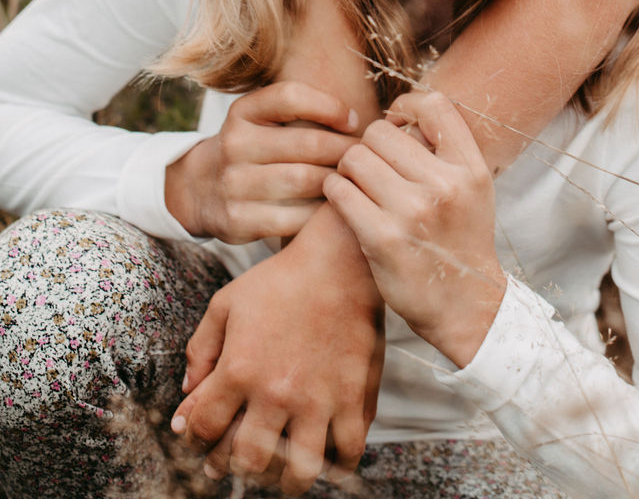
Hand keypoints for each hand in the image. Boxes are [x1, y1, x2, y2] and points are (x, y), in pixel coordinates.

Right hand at [164, 81, 357, 243]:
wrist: (200, 189)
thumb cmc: (253, 147)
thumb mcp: (262, 118)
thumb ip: (299, 108)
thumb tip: (357, 118)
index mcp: (243, 112)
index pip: (291, 96)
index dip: (329, 106)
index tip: (352, 120)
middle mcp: (234, 143)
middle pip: (306, 144)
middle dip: (344, 150)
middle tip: (365, 157)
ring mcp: (233, 183)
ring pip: (304, 181)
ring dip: (337, 181)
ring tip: (355, 180)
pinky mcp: (236, 220)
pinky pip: (293, 217)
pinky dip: (319, 212)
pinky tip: (333, 208)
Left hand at [171, 208, 382, 494]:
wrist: (340, 259)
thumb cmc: (280, 279)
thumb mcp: (226, 303)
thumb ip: (199, 349)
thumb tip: (186, 394)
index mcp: (239, 369)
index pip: (204, 428)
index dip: (194, 438)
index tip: (200, 438)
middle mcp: (277, 392)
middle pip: (247, 462)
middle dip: (234, 467)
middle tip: (236, 462)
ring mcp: (318, 399)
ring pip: (298, 471)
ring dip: (284, 480)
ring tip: (281, 472)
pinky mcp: (355, 397)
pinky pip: (347, 452)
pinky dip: (336, 464)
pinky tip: (326, 456)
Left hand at [324, 90, 505, 367]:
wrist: (465, 305)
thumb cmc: (462, 238)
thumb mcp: (474, 188)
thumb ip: (448, 149)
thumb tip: (403, 111)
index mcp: (471, 169)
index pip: (434, 105)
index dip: (407, 105)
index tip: (397, 123)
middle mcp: (445, 186)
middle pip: (382, 131)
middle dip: (370, 144)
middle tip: (372, 164)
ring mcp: (413, 212)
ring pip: (356, 157)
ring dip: (349, 167)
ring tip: (358, 182)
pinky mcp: (382, 239)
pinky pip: (340, 190)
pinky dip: (335, 190)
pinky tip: (345, 199)